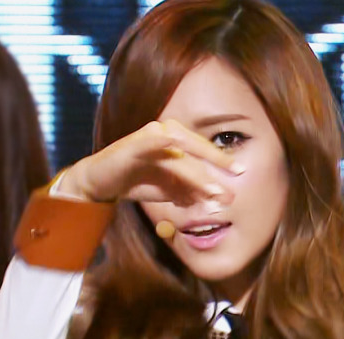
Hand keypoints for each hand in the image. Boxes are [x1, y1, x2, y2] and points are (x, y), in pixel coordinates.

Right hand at [59, 119, 241, 203]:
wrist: (100, 183)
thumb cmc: (136, 181)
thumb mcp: (168, 190)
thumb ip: (189, 191)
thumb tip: (214, 201)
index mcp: (177, 140)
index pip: (204, 150)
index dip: (222, 161)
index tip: (242, 172)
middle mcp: (166, 133)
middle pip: (197, 151)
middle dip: (215, 171)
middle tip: (231, 188)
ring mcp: (150, 137)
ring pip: (180, 155)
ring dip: (197, 175)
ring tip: (213, 191)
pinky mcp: (134, 144)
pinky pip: (153, 144)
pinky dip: (165, 146)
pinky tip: (178, 151)